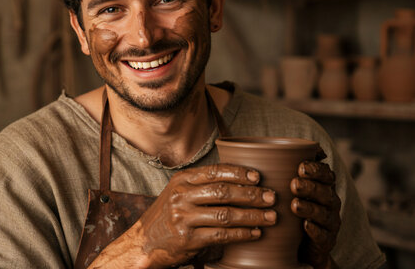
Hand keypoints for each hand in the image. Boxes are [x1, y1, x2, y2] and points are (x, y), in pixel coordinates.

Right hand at [135, 164, 276, 267]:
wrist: (142, 243)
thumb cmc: (166, 217)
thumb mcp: (177, 193)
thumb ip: (200, 185)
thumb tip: (239, 181)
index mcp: (182, 180)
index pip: (215, 171)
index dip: (239, 173)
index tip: (258, 177)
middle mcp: (182, 196)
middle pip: (224, 192)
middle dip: (252, 194)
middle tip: (272, 197)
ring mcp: (184, 218)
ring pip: (226, 214)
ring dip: (253, 216)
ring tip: (271, 217)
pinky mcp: (188, 239)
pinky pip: (222, 235)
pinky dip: (242, 234)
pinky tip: (255, 234)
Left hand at [290, 158, 340, 268]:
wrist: (301, 247)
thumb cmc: (291, 211)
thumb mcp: (288, 190)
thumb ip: (284, 170)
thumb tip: (265, 148)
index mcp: (323, 186)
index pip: (326, 174)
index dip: (316, 169)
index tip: (301, 166)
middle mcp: (330, 202)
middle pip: (326, 192)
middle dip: (311, 187)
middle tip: (294, 183)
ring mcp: (330, 223)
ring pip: (324, 213)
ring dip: (310, 208)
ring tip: (294, 205)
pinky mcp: (326, 242)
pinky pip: (323, 236)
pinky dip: (315, 230)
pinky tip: (305, 226)